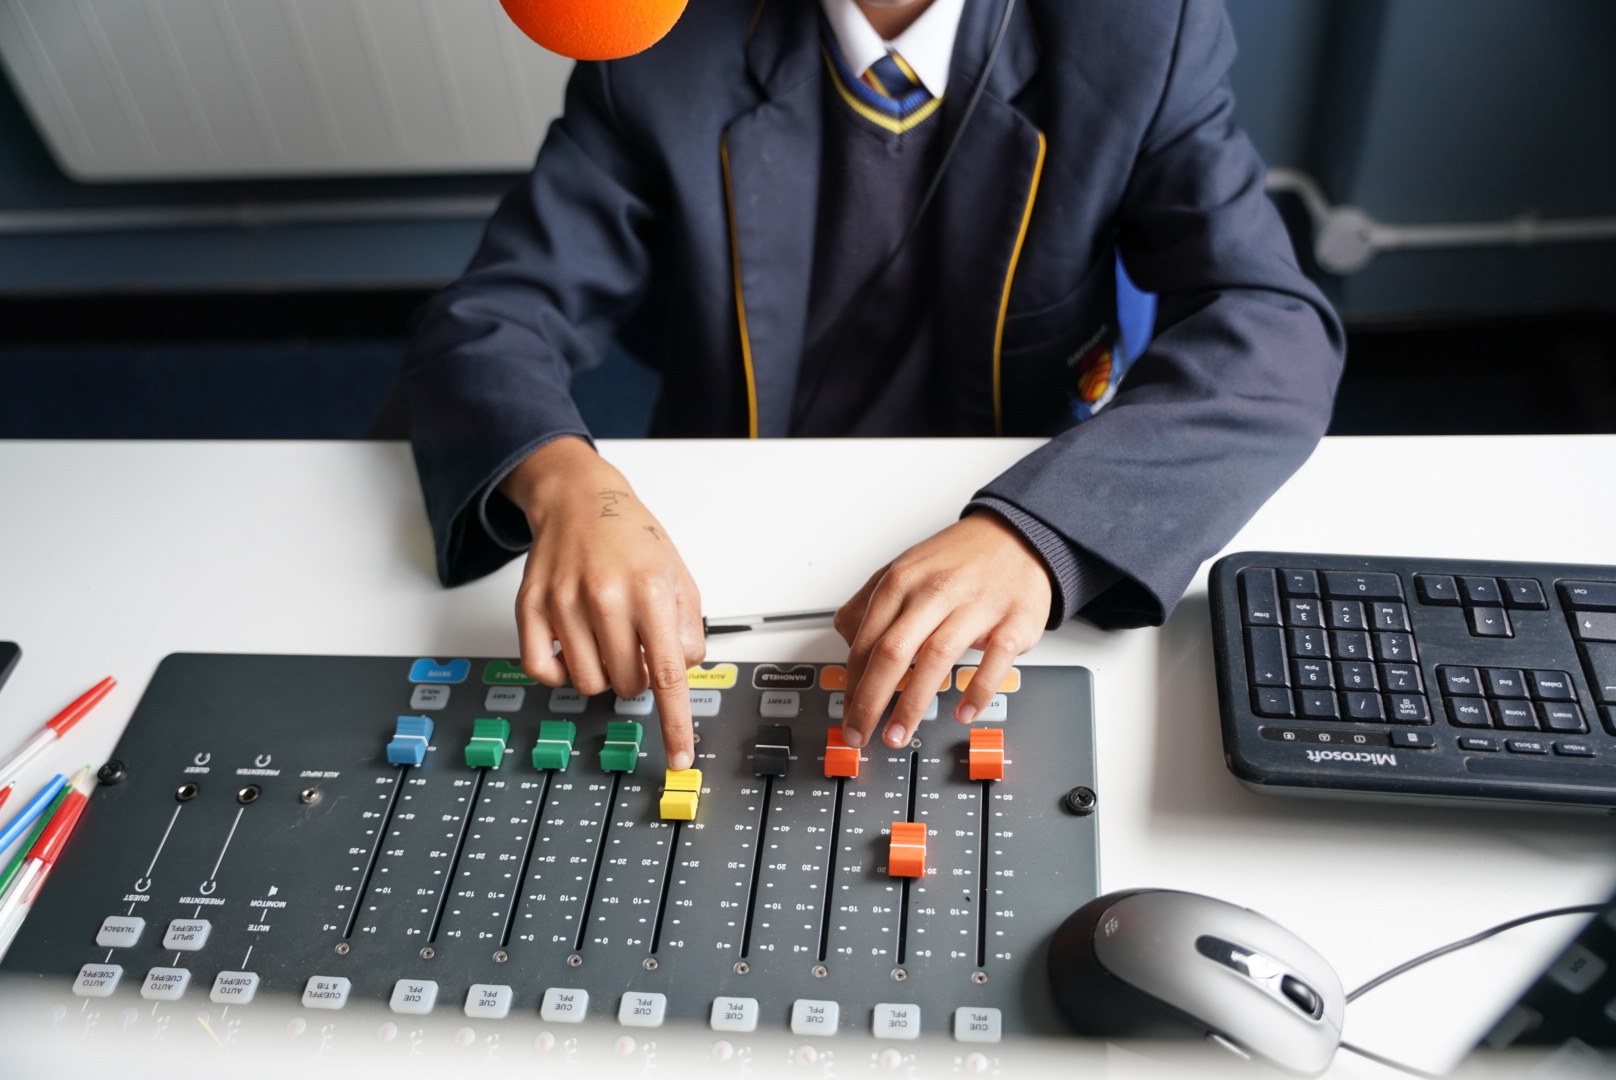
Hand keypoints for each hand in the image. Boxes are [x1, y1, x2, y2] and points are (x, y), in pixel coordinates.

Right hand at [500, 437, 704, 770]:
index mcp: (650, 589)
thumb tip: (677, 676)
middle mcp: (605, 597)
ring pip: (587, 684)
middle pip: (627, 685)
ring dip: (602, 673)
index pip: (668, 673)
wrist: (580, 500)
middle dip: (638, 677)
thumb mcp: (680, 577)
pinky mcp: (529, 607)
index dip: (675, 723)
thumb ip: (688, 630)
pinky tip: (574, 645)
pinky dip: (559, 670)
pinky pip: (542, 670)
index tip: (678, 757)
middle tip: (637, 645)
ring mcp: (562, 602)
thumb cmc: (633, 539)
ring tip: (607, 639)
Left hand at [834, 511, 1050, 749]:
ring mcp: (976, 606)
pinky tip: (962, 712)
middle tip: (860, 734)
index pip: (867, 640)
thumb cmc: (959, 559)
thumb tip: (848, 641)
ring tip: (897, 733)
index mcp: (903, 580)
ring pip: (936, 658)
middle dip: (870, 701)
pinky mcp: (1014, 620)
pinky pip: (993, 660)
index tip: (846, 713)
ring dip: (912, 704)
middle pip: (892, 652)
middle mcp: (936, 591)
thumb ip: (871, 603)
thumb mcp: (905, 567)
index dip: (852, 684)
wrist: (1018, 537)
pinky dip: (976, 690)